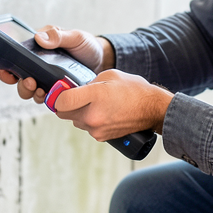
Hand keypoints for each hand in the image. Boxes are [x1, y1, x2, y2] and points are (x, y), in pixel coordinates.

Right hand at [0, 25, 113, 101]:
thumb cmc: (86, 45)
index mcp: (36, 50)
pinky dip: (44, 100)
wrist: (103, 61)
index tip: (7, 71)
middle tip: (29, 81)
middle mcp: (37, 67)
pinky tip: (50, 97)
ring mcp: (46, 80)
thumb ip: (58, 36)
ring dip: (30, 93)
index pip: (14, 59)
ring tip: (39, 90)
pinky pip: (44, 99)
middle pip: (18, 79)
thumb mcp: (74, 36)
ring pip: (29, 91)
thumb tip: (39, 38)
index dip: (6, 67)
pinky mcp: (55, 92)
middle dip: (19, 83)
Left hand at [50, 70, 171, 140]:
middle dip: (66, 104)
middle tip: (76, 96)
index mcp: (95, 97)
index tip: (62, 91)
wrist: (153, 110)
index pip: (61, 101)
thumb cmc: (134, 90)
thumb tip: (75, 90)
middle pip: (63, 113)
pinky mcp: (100, 137)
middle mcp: (92, 116)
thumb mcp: (109, 76)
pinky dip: (89, 120)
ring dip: (78, 112)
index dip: (59, 95)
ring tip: (95, 103)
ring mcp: (96, 129)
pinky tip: (103, 112)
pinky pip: (86, 127)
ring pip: (74, 120)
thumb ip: (88, 83)